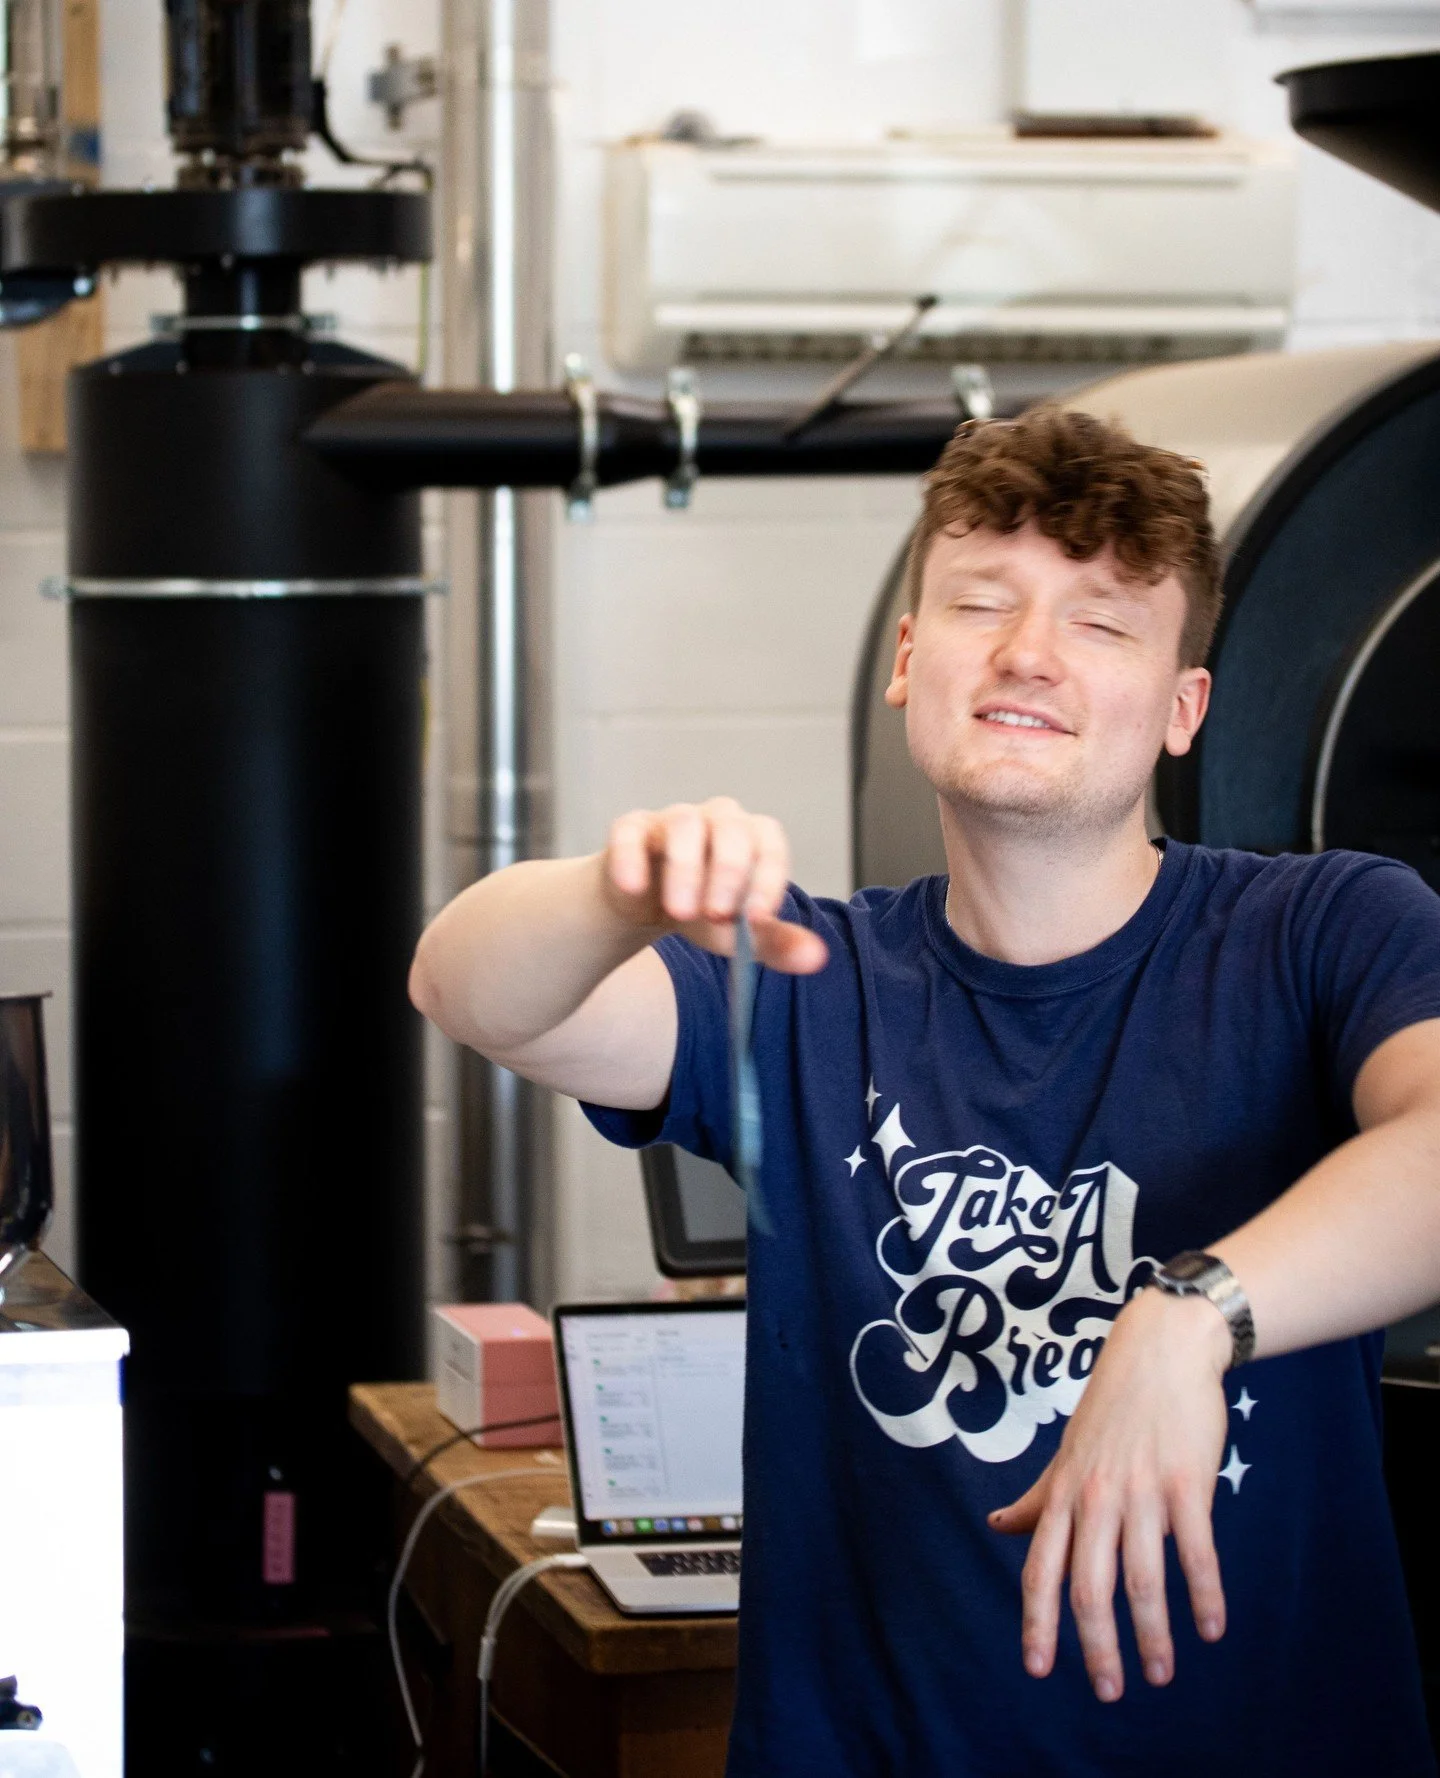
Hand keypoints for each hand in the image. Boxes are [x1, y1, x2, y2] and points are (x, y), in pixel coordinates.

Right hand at [602, 797, 828, 974]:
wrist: (646, 905)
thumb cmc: (703, 910)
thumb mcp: (741, 932)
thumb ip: (778, 943)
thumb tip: (816, 959)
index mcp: (752, 838)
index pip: (769, 843)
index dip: (767, 878)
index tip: (758, 919)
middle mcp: (716, 820)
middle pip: (731, 828)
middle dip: (728, 872)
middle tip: (717, 915)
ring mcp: (671, 820)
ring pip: (684, 825)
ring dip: (685, 868)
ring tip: (679, 912)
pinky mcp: (632, 829)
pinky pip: (631, 833)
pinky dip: (632, 858)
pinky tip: (634, 889)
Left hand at [989, 1289, 1231, 1700]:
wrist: (1161, 1349)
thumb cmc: (1112, 1407)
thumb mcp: (1067, 1454)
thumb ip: (1038, 1498)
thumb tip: (996, 1526)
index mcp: (1065, 1493)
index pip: (1041, 1568)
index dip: (1037, 1621)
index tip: (1038, 1669)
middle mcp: (1097, 1496)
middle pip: (1088, 1585)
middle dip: (1096, 1646)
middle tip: (1109, 1691)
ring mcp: (1143, 1491)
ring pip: (1142, 1578)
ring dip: (1152, 1635)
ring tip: (1159, 1674)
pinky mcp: (1188, 1483)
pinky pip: (1196, 1553)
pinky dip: (1204, 1596)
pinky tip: (1210, 1629)